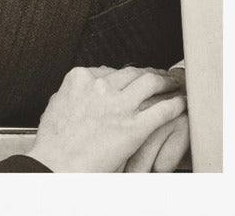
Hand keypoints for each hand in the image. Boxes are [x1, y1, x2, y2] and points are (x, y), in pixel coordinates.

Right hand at [26, 66, 186, 171]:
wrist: (56, 164)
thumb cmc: (53, 142)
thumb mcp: (56, 105)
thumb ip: (73, 93)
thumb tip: (80, 91)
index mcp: (80, 79)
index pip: (111, 70)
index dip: (126, 75)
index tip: (132, 78)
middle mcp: (101, 86)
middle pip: (133, 72)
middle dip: (149, 73)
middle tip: (158, 77)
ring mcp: (119, 105)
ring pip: (151, 83)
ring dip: (166, 81)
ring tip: (174, 83)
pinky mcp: (135, 126)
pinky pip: (163, 110)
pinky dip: (176, 105)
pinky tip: (180, 104)